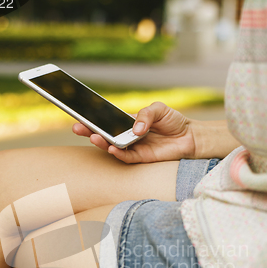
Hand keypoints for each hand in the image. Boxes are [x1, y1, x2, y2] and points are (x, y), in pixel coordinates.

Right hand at [72, 102, 195, 163]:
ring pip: (112, 146)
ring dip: (102, 142)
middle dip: (89, 131)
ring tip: (94, 136)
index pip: (107, 120)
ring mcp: (133, 147)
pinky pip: (125, 157)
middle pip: (104, 134)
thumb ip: (145, 115)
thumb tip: (135, 128)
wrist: (189, 136)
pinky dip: (118, 153)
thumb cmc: (173, 121)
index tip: (80, 113)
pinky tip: (111, 148)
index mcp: (128, 122)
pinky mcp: (141, 158)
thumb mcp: (158, 109)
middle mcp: (128, 135)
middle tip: (77, 127)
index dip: (94, 117)